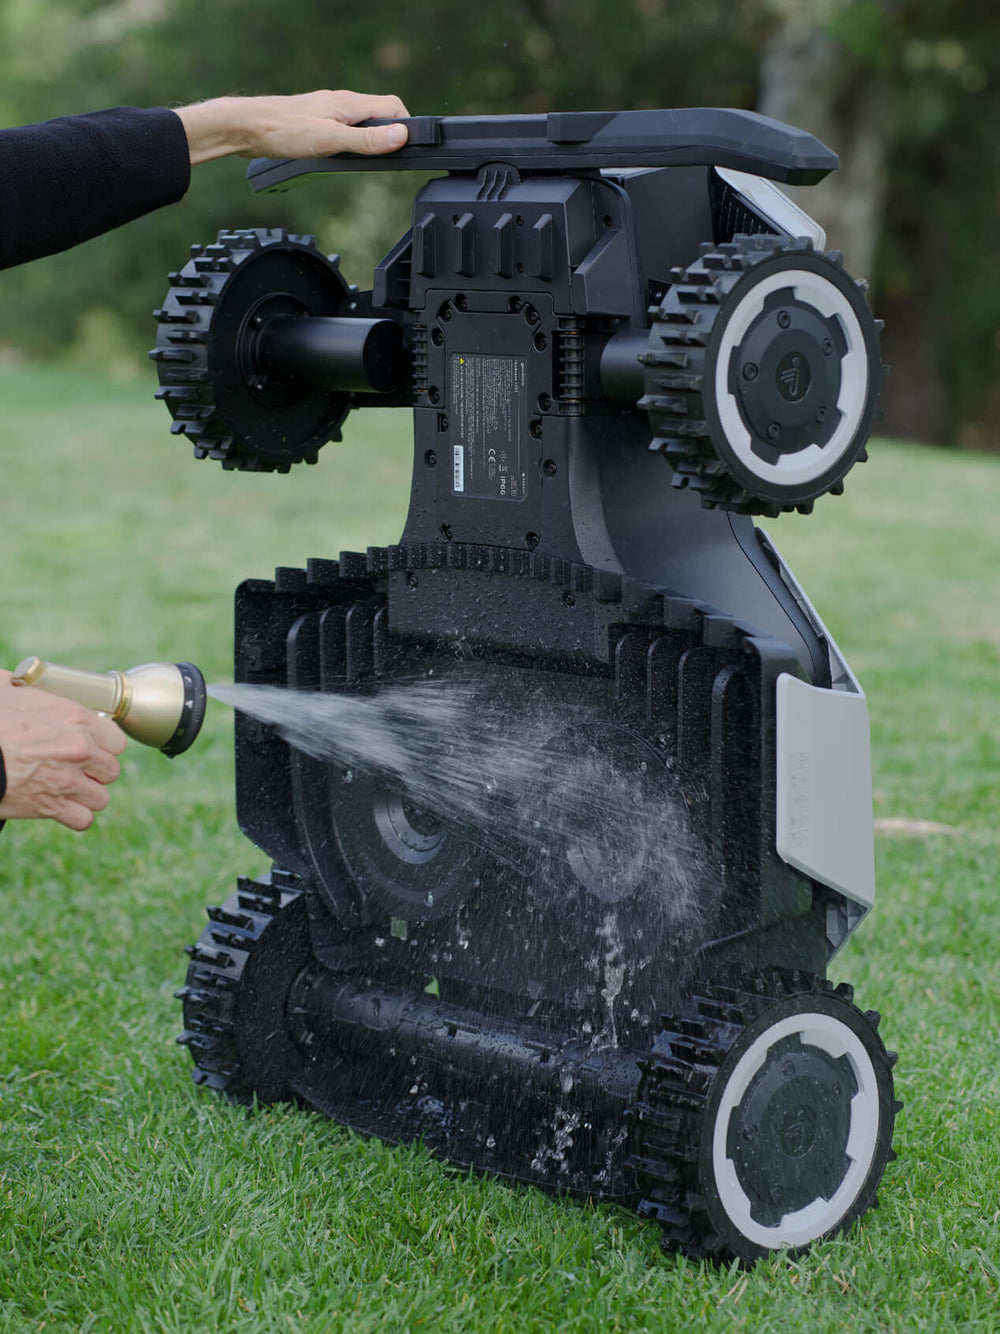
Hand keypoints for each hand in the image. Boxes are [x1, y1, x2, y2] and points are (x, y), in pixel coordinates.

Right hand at [0, 672, 126, 830]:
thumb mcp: (8, 688)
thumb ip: (30, 688)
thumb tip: (24, 679)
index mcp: (76, 719)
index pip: (117, 739)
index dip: (104, 745)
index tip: (91, 746)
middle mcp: (80, 750)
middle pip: (111, 770)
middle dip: (96, 772)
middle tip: (76, 769)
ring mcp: (68, 781)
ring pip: (101, 797)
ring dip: (87, 795)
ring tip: (68, 789)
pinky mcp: (51, 807)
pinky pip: (82, 819)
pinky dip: (74, 816)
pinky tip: (61, 808)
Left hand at [176, 90, 410, 164]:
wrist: (247, 128)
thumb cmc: (283, 131)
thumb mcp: (332, 141)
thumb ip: (367, 141)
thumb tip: (400, 136)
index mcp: (350, 104)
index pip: (393, 106)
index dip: (405, 126)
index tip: (407, 148)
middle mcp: (341, 103)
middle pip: (379, 115)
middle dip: (389, 137)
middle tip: (389, 161)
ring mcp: (328, 112)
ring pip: (361, 124)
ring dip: (369, 143)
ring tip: (366, 164)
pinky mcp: (316, 122)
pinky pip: (344, 130)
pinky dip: (351, 145)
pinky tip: (340, 159)